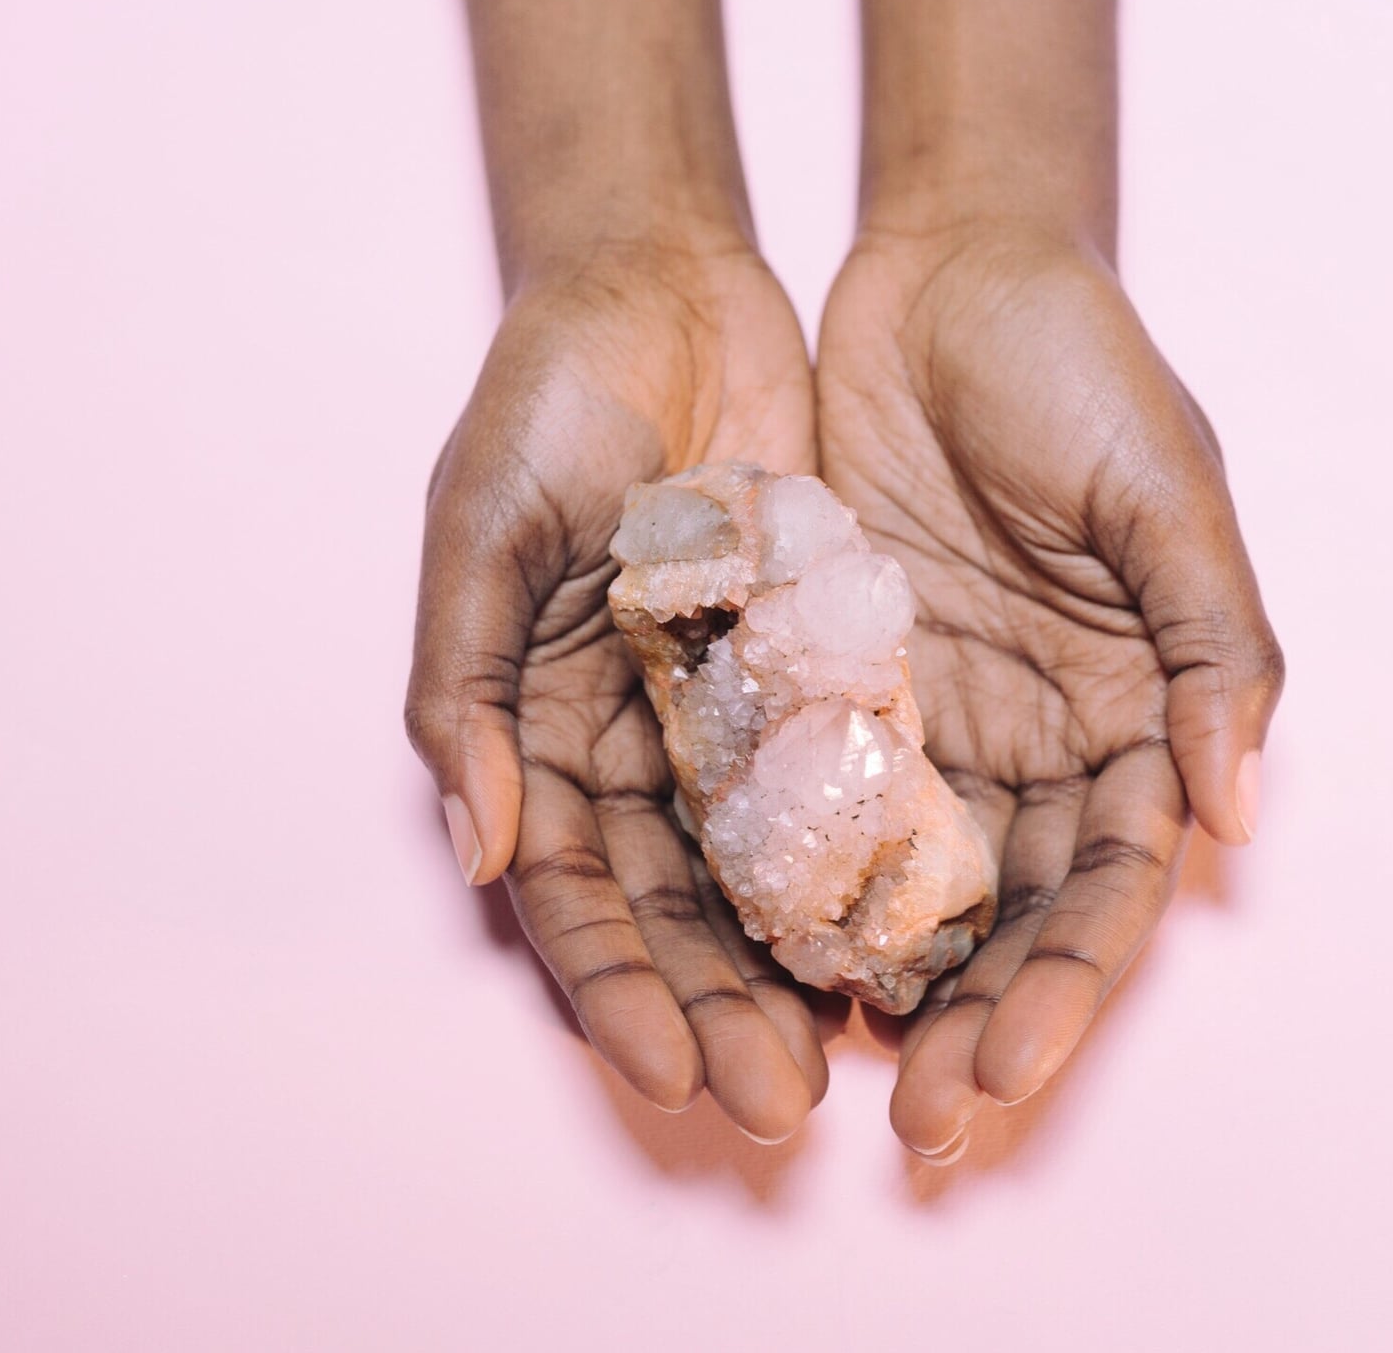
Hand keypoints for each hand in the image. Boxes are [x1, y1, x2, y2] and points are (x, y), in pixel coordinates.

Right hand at [405, 238, 830, 1141]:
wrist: (666, 287)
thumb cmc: (548, 398)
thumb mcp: (484, 526)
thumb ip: (468, 687)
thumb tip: (482, 848)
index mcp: (544, 734)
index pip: (580, 896)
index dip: (619, 989)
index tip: (670, 1072)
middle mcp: (641, 750)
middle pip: (685, 916)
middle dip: (726, 1014)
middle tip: (783, 1104)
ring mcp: (735, 719)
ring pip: (776, 877)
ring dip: (809, 972)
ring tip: (864, 1059)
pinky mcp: (825, 672)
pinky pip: (857, 784)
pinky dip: (882, 863)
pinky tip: (925, 939)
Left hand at [816, 225, 1284, 1156]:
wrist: (949, 270)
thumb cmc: (1083, 366)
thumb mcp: (1168, 490)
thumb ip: (1215, 649)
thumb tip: (1239, 809)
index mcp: (1132, 719)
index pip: (1104, 890)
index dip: (1063, 991)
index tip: (1000, 1078)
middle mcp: (1031, 745)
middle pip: (1003, 921)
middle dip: (966, 1027)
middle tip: (913, 1125)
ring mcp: (927, 723)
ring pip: (898, 889)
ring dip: (865, 990)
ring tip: (815, 1076)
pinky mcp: (827, 683)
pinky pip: (799, 801)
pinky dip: (781, 885)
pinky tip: (745, 961)